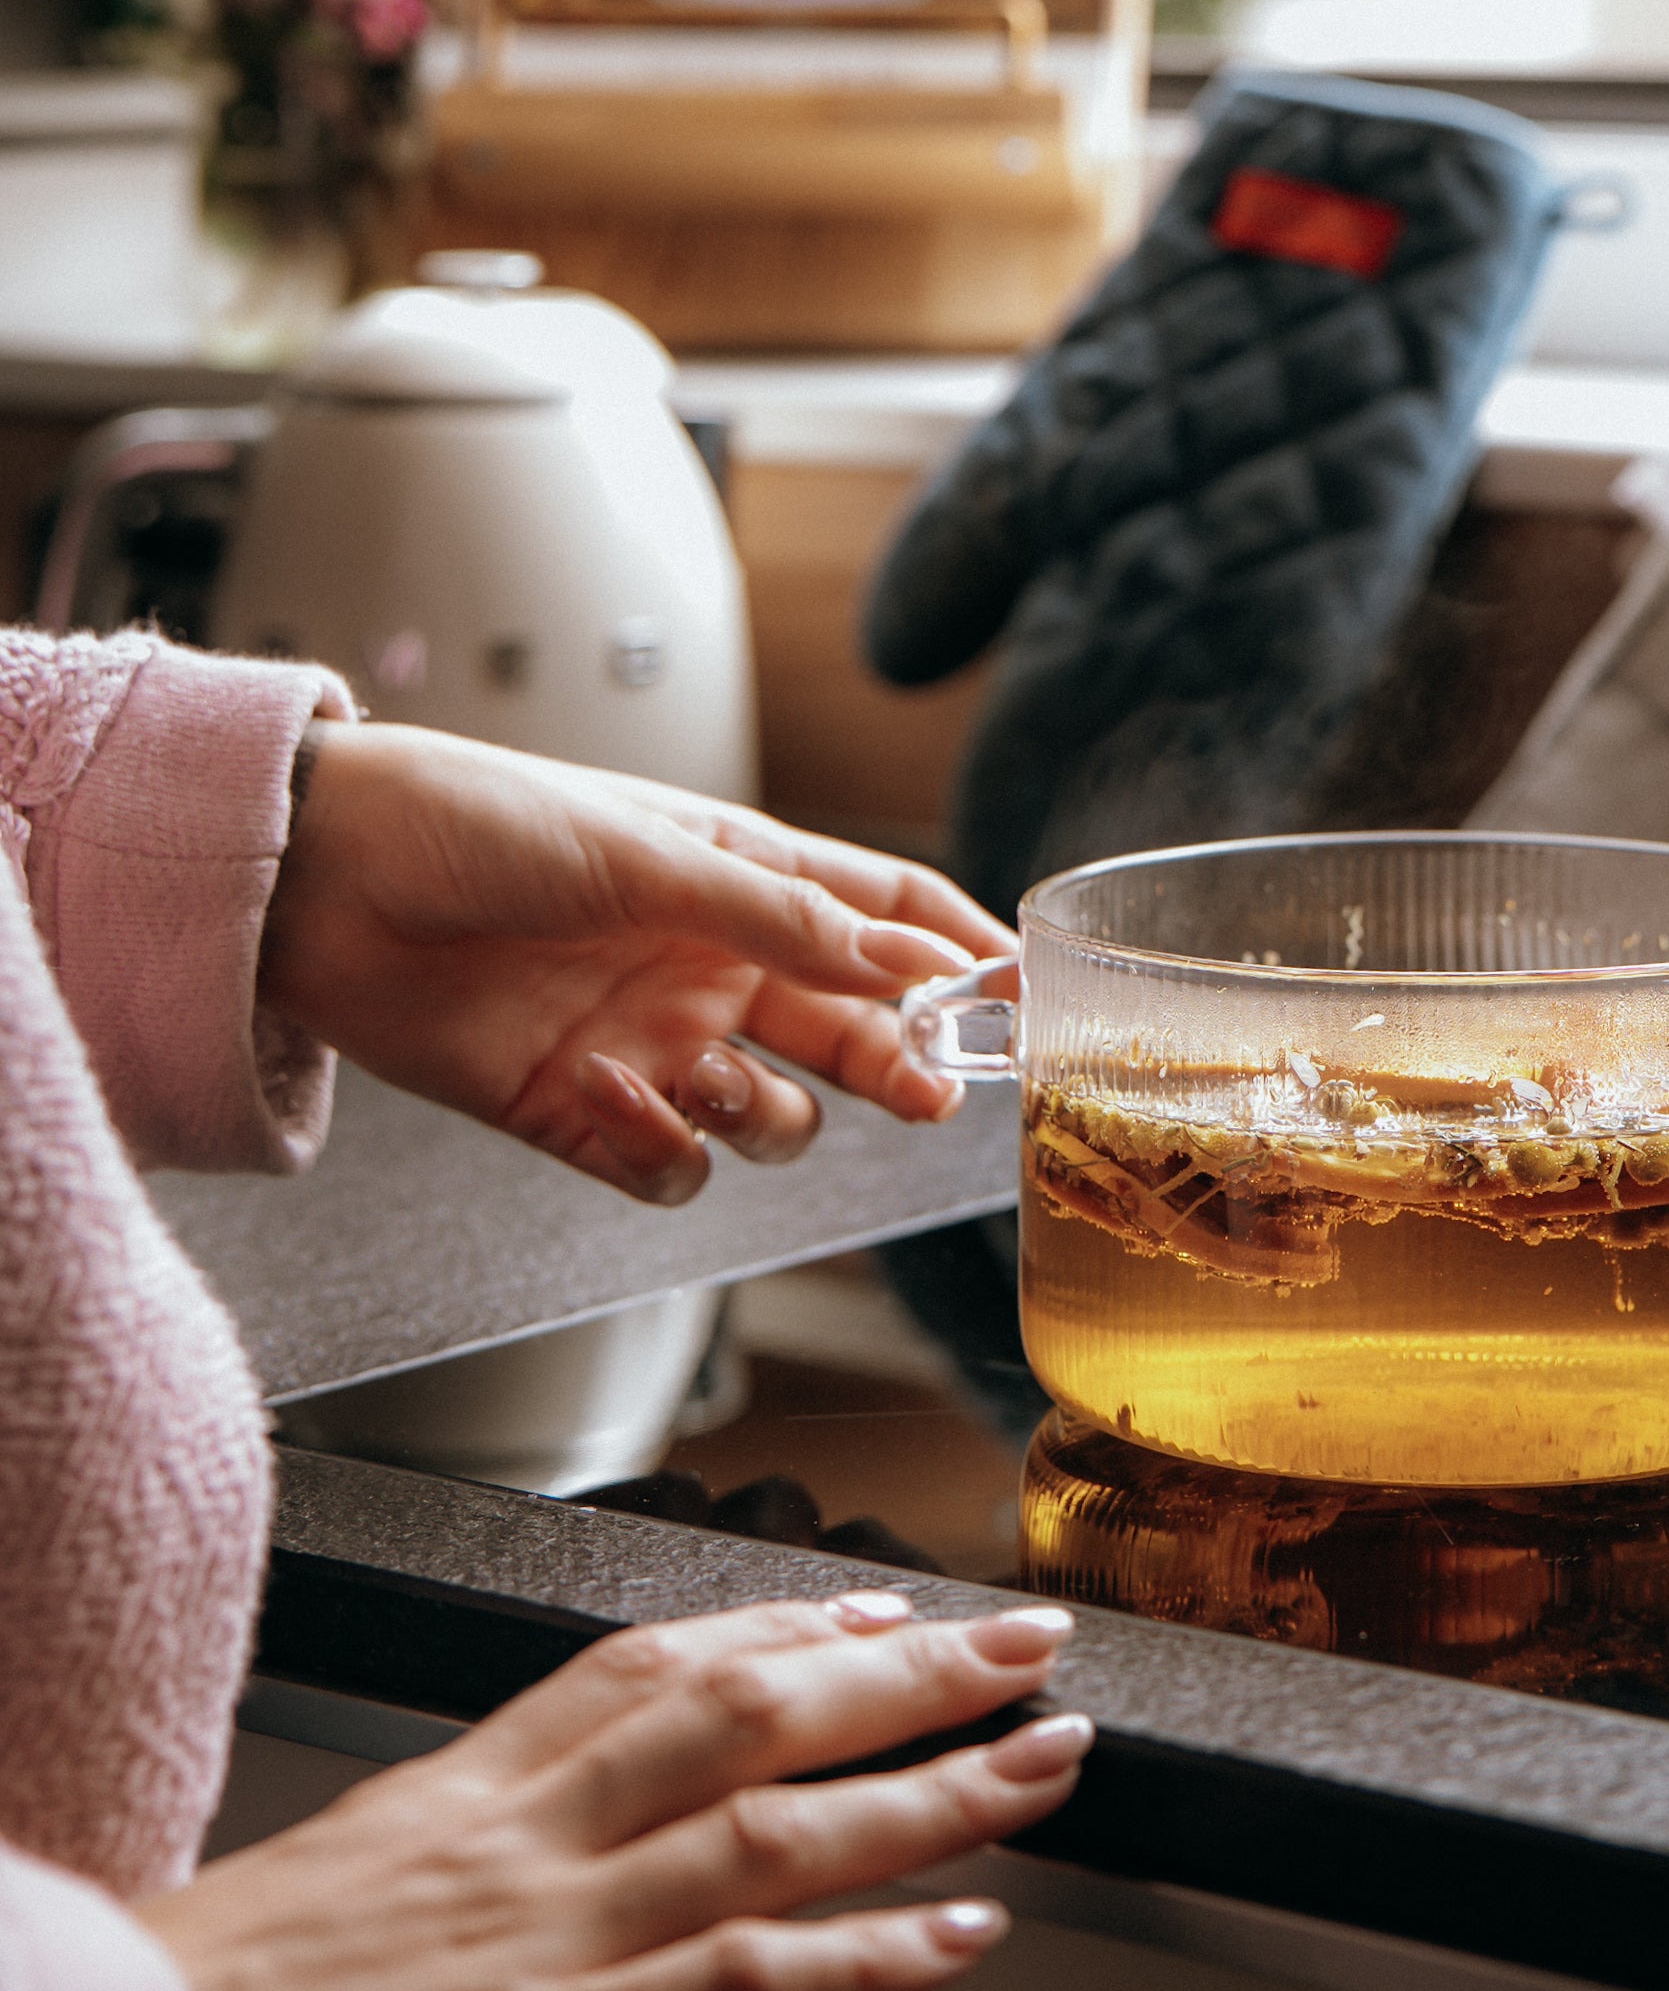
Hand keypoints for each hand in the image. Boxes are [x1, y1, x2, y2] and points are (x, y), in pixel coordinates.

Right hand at [140, 1591, 1088, 1990]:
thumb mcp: (314, 1895)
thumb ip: (425, 1872)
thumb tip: (480, 1880)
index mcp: (456, 1793)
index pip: (647, 1665)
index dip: (778, 1622)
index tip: (870, 1596)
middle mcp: (523, 1838)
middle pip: (748, 1709)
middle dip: (903, 1665)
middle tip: (1027, 1638)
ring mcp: (552, 1934)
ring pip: (783, 1821)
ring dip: (935, 1787)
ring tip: (1050, 1756)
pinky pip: (750, 1982)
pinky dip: (875, 1956)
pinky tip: (969, 1933)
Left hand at [258, 719, 1013, 1199]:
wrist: (322, 885)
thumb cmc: (475, 822)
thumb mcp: (648, 854)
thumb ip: (782, 920)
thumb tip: (912, 961)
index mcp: (738, 877)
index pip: (885, 910)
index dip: (960, 949)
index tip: (1024, 993)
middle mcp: (708, 964)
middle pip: (850, 1029)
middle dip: (899, 1061)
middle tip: (929, 1090)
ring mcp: (651, 1041)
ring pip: (772, 1114)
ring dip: (762, 1110)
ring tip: (708, 1076)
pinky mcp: (580, 1114)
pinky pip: (667, 1168)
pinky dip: (659, 1151)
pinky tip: (614, 1101)